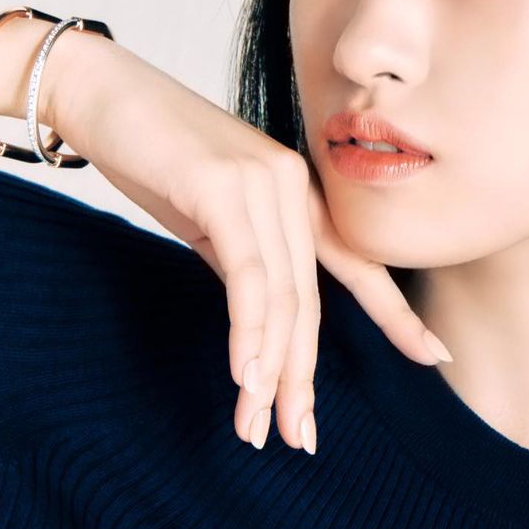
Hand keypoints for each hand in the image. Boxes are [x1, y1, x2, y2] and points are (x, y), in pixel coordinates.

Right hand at [41, 34, 451, 453]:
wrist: (96, 90)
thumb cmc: (148, 152)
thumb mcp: (208, 218)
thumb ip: (243, 262)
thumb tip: (260, 322)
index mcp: (296, 194)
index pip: (354, 265)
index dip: (395, 313)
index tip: (432, 355)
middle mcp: (292, 187)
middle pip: (311, 301)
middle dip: (304, 376)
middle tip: (299, 438)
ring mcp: (263, 182)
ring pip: (282, 297)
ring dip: (271, 372)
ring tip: (259, 428)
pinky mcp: (224, 186)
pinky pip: (247, 276)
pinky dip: (248, 333)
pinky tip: (246, 378)